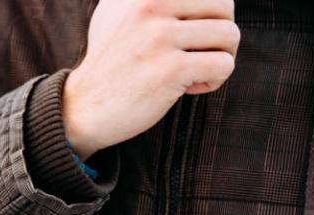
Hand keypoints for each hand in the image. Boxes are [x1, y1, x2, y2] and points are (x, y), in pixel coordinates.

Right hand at [63, 0, 238, 158]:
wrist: (83, 105)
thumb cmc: (111, 58)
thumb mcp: (118, 10)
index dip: (209, 11)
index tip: (190, 32)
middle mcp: (149, 3)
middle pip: (224, 5)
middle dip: (220, 32)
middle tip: (201, 52)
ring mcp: (158, 37)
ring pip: (229, 35)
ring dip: (221, 57)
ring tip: (196, 70)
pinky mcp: (169, 70)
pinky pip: (223, 65)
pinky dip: (215, 80)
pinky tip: (190, 86)